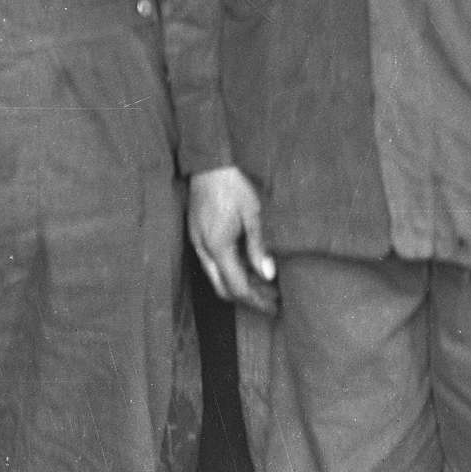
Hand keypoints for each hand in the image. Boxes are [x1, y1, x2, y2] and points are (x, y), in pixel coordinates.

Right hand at [187, 164, 275, 310]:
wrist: (208, 165)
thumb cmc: (233, 186)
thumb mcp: (252, 215)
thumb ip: (258, 247)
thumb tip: (267, 275)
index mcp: (218, 247)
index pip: (237, 287)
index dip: (256, 300)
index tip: (274, 306)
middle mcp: (204, 250)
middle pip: (223, 289)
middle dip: (246, 299)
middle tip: (270, 300)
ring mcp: (197, 244)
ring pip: (215, 279)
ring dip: (237, 285)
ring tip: (262, 284)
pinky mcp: (196, 236)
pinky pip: (211, 265)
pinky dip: (229, 272)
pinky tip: (246, 266)